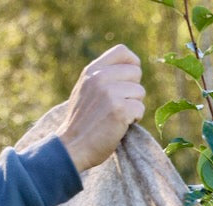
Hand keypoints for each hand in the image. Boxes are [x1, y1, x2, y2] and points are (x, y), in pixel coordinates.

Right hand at [56, 45, 145, 173]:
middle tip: (121, 105)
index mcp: (92, 70)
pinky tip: (121, 126)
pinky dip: (135, 120)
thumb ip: (102, 78)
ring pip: (140, 92)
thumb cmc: (81, 124)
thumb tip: (129, 69)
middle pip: (136, 72)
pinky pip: (140, 109)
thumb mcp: (85, 91)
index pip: (123, 51)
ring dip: (134, 107)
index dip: (132, 64)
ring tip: (118, 117)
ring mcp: (110, 93)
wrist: (72, 147)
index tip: (130, 80)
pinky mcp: (119, 110)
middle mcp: (100, 77)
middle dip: (133, 90)